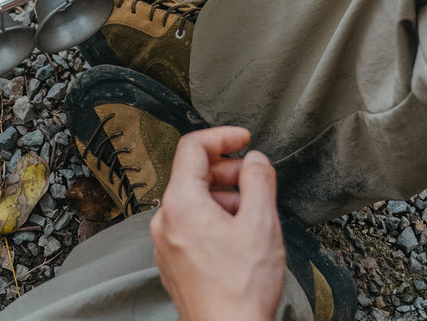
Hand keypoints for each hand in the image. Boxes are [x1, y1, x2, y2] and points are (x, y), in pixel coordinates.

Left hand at [149, 127, 284, 320]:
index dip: (221, 136)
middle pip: (192, 174)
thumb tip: (255, 160)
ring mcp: (166, 243)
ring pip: (192, 202)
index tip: (243, 138)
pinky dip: (213, 219)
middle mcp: (165, 220)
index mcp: (181, 203)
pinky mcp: (173, 262)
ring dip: (222, 197)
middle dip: (226, 170)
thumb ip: (258, 181)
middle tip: (254, 179)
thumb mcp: (261, 224)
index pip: (192, 147)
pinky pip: (190, 225)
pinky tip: (237, 237)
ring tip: (251, 214)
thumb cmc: (241, 290)